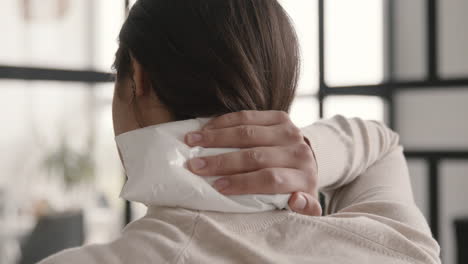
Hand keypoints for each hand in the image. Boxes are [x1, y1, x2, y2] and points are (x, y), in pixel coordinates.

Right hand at [185, 110, 321, 215]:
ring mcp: (290, 131)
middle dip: (222, 161)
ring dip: (216, 137)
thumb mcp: (305, 204)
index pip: (271, 179)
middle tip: (195, 166)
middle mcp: (299, 152)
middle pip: (256, 156)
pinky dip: (224, 122)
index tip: (217, 187)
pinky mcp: (280, 117)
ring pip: (249, 133)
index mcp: (304, 177)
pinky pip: (248, 116)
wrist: (307, 158)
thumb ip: (304, 208)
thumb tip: (296, 201)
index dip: (243, 183)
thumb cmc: (295, 187)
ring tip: (192, 142)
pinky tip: (206, 129)